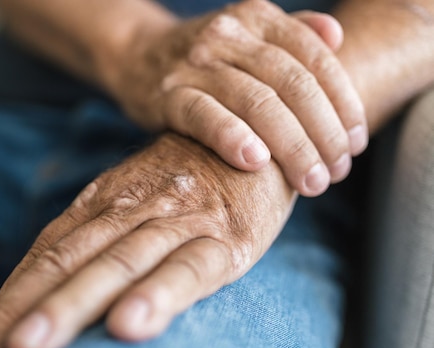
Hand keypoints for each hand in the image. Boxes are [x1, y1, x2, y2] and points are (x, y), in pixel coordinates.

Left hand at [0, 133, 295, 347]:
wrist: (252, 137)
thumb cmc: (185, 184)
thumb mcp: (132, 204)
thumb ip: (91, 242)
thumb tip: (38, 298)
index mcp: (102, 206)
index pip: (44, 257)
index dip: (5, 304)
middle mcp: (130, 212)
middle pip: (67, 263)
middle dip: (23, 310)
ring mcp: (177, 223)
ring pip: (116, 265)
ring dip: (72, 306)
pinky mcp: (225, 240)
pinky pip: (189, 269)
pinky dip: (158, 295)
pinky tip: (131, 326)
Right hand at [102, 0, 367, 196]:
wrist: (138, 56)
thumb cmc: (206, 58)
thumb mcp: (250, 36)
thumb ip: (294, 34)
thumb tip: (337, 36)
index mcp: (258, 18)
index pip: (316, 60)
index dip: (344, 104)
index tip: (356, 144)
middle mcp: (230, 34)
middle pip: (292, 85)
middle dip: (323, 133)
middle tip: (337, 173)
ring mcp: (196, 63)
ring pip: (256, 102)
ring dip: (291, 146)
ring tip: (311, 181)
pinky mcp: (168, 95)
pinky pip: (204, 115)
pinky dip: (231, 136)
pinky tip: (255, 161)